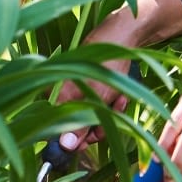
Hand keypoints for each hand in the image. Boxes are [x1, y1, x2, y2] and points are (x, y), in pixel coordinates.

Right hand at [53, 0, 181, 150]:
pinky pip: (99, 102)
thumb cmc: (107, 64)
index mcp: (58, 95)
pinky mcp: (90, 83)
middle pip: (76, 124)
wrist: (124, 35)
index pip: (57, 128)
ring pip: (92, 114)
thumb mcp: (97, 98)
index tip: (92, 138)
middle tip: (111, 114)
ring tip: (119, 99)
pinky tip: (121, 95)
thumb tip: (64, 146)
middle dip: (98, 124)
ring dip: (109, 112)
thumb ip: (80, 123)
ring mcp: (78, 87)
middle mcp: (64, 92)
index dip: (75, 138)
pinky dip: (112, 102)